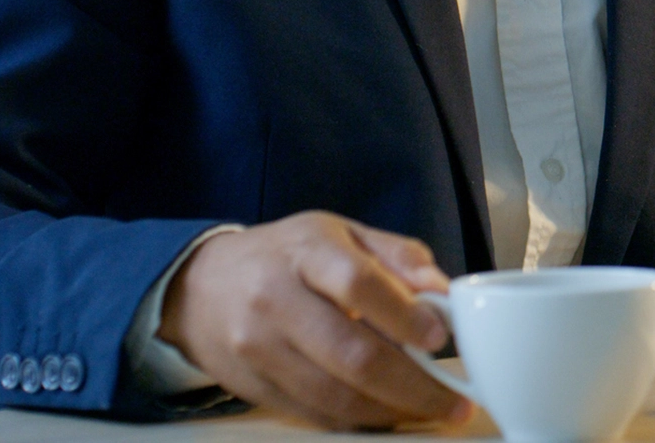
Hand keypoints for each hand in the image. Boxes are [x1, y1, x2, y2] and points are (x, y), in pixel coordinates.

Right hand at [158, 210, 471, 430]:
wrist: (201, 288)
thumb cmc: (286, 256)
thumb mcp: (340, 233)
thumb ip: (396, 256)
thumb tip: (442, 290)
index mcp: (305, 252)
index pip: (358, 284)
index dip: (405, 315)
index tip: (441, 335)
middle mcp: (276, 300)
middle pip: (352, 354)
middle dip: (413, 385)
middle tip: (453, 399)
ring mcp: (259, 348)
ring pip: (335, 395)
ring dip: (392, 411)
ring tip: (430, 410)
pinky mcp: (254, 387)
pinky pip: (315, 414)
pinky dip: (359, 421)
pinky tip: (390, 414)